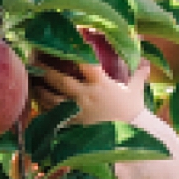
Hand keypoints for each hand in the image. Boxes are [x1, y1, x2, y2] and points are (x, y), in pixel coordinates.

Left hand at [33, 54, 151, 126]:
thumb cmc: (132, 111)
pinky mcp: (73, 125)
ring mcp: (78, 112)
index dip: (75, 50)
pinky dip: (44, 109)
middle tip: (34, 61)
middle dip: (46, 70)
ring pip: (52, 99)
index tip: (65, 41)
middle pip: (61, 80)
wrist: (131, 137)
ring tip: (33, 81)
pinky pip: (54, 116)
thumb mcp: (136, 90)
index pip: (85, 63)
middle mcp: (86, 96)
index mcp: (101, 84)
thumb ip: (138, 73)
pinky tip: (38, 102)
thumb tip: (146, 61)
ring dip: (40, 89)